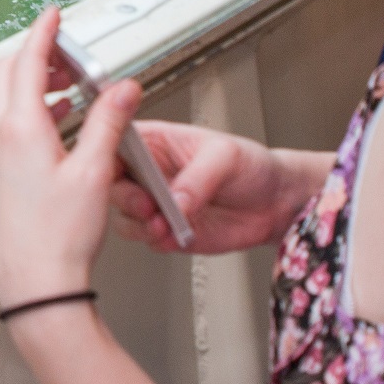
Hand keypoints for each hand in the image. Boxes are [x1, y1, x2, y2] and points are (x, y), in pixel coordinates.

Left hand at [0, 8, 141, 309]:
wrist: (33, 283)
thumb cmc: (59, 236)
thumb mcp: (96, 172)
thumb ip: (109, 122)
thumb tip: (123, 88)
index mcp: (20, 128)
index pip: (26, 61)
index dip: (43, 33)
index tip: (53, 14)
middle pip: (8, 74)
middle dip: (36, 55)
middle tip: (69, 54)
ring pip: (4, 100)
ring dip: (33, 83)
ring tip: (70, 87)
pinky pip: (6, 125)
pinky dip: (29, 110)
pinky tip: (57, 122)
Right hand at [107, 119, 306, 253]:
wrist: (276, 202)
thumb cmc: (251, 165)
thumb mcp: (226, 156)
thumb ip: (199, 176)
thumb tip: (176, 199)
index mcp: (155, 143)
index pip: (116, 142)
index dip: (107, 154)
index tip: (114, 167)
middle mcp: (150, 174)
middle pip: (114, 184)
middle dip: (126, 196)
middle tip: (146, 203)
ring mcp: (157, 205)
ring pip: (126, 217)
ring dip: (140, 224)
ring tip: (162, 224)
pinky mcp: (168, 232)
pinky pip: (150, 240)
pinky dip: (158, 241)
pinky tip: (172, 236)